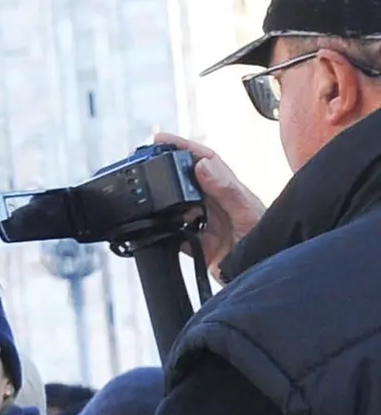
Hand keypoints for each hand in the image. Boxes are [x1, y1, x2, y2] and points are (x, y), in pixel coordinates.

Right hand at [154, 130, 267, 275]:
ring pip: (176, 206)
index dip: (183, 147)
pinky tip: (157, 230)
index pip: (204, 161)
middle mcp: (216, 205)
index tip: (160, 139)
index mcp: (230, 191)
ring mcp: (206, 225)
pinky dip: (162, 232)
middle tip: (143, 162)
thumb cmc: (270, 243)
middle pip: (185, 180)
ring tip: (150, 199)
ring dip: (163, 203)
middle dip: (165, 170)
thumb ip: (226, 191)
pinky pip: (173, 235)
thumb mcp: (248, 214)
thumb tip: (202, 165)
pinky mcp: (198, 247)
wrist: (265, 275)